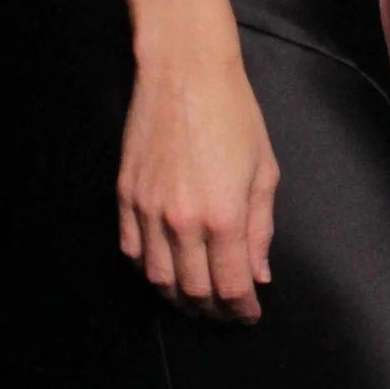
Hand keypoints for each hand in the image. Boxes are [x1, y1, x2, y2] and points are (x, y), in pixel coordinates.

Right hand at [117, 47, 277, 319]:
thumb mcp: (264, 172)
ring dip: (177, 298)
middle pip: (193, 290)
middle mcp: (182, 221)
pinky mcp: (125, 195)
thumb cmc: (234, 115)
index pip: (231, 286)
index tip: (248, 316)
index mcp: (224, 216)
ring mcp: (148, 210)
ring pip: (157, 278)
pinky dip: (146, 271)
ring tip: (193, 301)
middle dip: (212, 310)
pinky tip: (162, 273)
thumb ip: (260, 228)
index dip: (241, 310)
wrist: (185, 72)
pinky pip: (130, 250)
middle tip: (223, 314)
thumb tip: (258, 274)